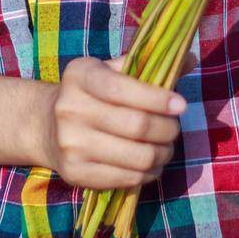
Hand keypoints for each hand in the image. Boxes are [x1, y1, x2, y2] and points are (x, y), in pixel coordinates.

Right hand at [43, 53, 185, 191]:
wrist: (47, 125)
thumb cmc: (92, 93)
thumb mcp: (111, 71)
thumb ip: (149, 65)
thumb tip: (191, 58)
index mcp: (80, 75)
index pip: (123, 88)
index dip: (158, 98)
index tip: (181, 105)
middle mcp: (70, 108)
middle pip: (137, 126)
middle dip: (167, 129)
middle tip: (175, 129)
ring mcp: (70, 144)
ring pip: (137, 157)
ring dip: (162, 154)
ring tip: (166, 148)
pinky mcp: (75, 173)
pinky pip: (126, 179)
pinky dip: (148, 173)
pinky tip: (150, 164)